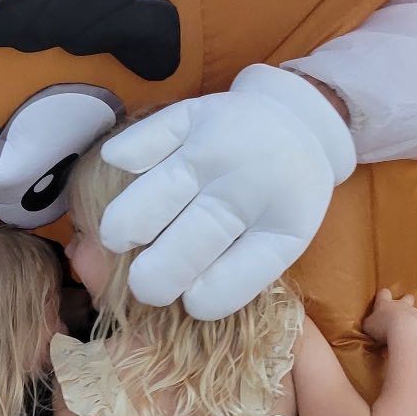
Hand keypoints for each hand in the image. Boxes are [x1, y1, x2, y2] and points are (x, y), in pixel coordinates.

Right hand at [98, 66, 355, 321]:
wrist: (298, 120)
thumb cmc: (283, 193)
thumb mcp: (285, 237)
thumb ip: (241, 269)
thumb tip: (182, 296)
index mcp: (281, 226)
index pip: (228, 282)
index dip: (200, 300)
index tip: (188, 299)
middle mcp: (247, 186)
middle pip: (183, 248)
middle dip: (152, 280)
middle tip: (142, 284)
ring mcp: (215, 148)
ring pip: (151, 199)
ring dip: (124, 228)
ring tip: (118, 239)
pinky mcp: (191, 115)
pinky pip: (143, 140)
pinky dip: (125, 156)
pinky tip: (122, 168)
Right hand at [362, 288, 416, 345]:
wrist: (404, 335)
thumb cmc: (382, 328)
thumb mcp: (368, 326)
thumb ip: (370, 323)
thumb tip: (371, 324)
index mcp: (385, 303)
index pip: (384, 293)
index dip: (382, 296)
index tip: (380, 302)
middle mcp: (401, 305)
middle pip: (407, 297)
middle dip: (404, 301)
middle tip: (398, 312)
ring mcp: (414, 314)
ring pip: (414, 312)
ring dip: (410, 319)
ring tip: (404, 330)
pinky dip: (415, 331)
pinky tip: (409, 339)